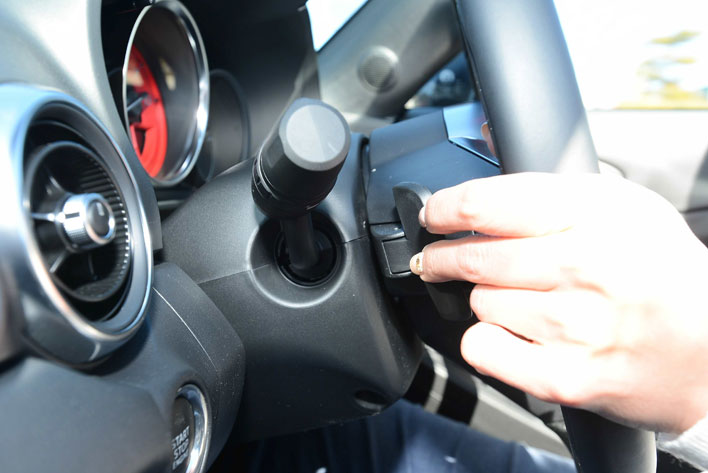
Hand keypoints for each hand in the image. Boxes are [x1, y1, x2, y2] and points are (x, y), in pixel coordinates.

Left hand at [412, 172, 707, 433]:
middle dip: (444, 256)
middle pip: (474, 256)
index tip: (435, 215)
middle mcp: (585, 266)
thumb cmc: (662, 274)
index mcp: (596, 214)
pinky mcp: (565, 377)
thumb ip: (551, 184)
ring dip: (484, 298)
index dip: (446, 208)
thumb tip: (484, 138)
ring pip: (479, 301)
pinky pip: (483, 348)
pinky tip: (512, 333)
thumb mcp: (623, 206)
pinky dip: (486, 339)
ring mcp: (574, 326)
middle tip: (439, 257)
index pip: (489, 203)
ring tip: (519, 299)